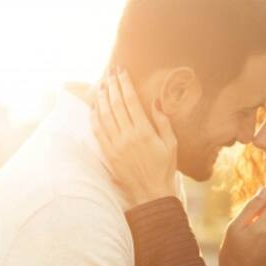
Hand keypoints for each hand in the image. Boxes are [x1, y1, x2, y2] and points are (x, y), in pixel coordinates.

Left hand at [91, 68, 178, 204]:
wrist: (151, 194)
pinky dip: (94, 117)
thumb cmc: (164, 169)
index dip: (125, 84)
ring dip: (101, 98)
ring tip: (101, 85)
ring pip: (104, 115)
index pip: (131, 101)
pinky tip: (94, 107)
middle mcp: (128, 136)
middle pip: (116, 104)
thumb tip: (155, 101)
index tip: (121, 71)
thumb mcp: (171, 145)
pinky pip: (98, 131)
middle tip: (109, 72)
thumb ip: (163, 122)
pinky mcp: (108, 154)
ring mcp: (116, 145)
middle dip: (112, 85)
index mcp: (145, 132)